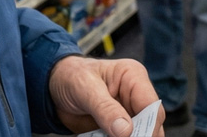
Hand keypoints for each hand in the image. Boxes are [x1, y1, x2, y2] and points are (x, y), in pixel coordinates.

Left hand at [49, 56, 163, 136]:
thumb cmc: (71, 76)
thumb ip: (105, 108)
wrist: (54, 87)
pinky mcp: (118, 128)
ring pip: (140, 135)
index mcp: (133, 77)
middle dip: (139, 136)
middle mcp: (135, 96)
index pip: (152, 106)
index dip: (148, 126)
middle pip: (150, 125)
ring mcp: (128, 113)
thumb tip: (125, 130)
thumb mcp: (85, 88)